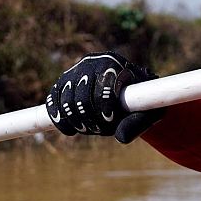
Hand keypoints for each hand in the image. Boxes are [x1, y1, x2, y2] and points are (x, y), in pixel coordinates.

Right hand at [45, 53, 164, 142]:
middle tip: (100, 130)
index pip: (103, 85)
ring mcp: (74, 72)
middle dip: (90, 118)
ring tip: (88, 130)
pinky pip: (54, 101)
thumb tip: (121, 138)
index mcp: (114, 63)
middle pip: (82, 95)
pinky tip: (70, 130)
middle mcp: (91, 62)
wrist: (126, 92)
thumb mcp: (147, 112)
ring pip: (66, 100)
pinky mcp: (62, 83)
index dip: (105, 106)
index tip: (110, 122)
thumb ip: (137, 123)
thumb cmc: (140, 101)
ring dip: (76, 121)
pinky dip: (59, 118)